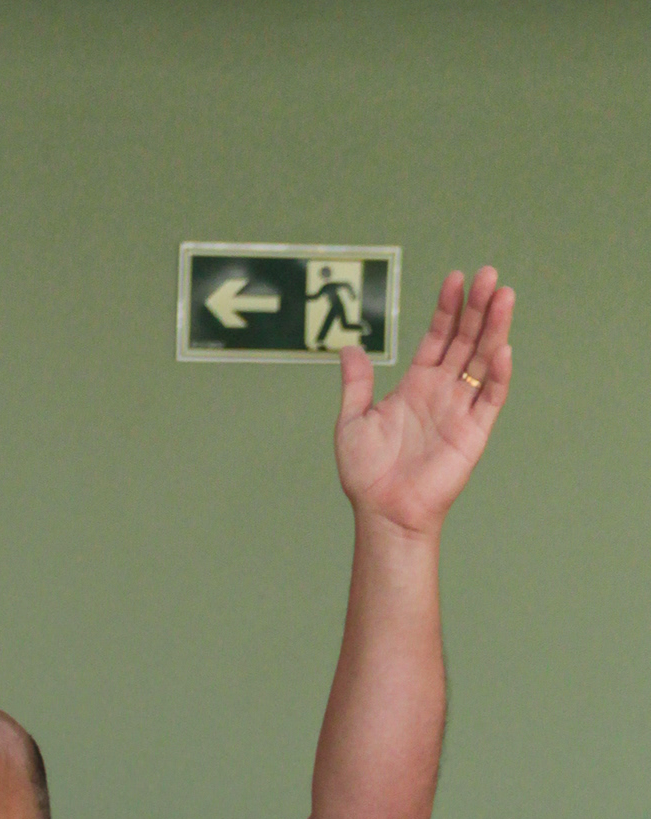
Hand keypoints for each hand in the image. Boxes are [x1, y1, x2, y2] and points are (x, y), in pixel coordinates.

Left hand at [335, 265, 514, 538]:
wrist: (383, 512)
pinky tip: (502, 349)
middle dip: (476, 307)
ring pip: (483, 360)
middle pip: (466, 340)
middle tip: (487, 274)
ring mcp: (460, 409)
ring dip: (494, 328)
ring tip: (503, 296)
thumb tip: (348, 348)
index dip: (447, 308)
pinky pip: (491, 399)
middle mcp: (442, 391)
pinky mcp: (474, 432)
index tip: (454, 279)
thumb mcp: (352, 422)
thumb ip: (356, 385)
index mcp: (416, 384)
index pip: (437, 336)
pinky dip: (499, 375)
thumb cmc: (366, 474)